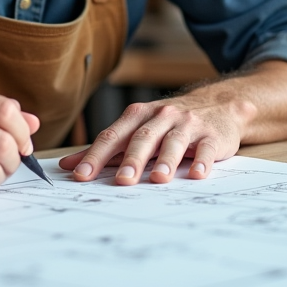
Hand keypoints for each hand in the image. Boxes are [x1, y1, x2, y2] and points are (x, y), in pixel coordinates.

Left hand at [58, 91, 252, 184]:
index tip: (81, 175)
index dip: (96, 155)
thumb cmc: (168, 123)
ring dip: (166, 160)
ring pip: (174, 141)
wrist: (218, 105)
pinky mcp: (211, 135)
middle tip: (122, 181)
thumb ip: (105, 149)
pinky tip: (197, 174)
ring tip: (159, 179)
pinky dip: (201, 161)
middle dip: (131, 160)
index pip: (112, 136)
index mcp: (137, 116)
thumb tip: (69, 165)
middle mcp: (161, 116)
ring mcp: (187, 124)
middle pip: (142, 138)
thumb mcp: (136, 129)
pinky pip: (205, 148)